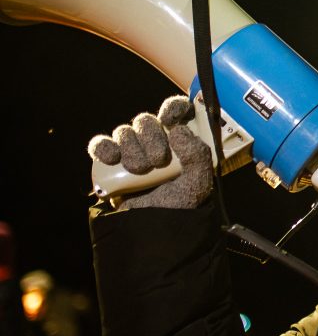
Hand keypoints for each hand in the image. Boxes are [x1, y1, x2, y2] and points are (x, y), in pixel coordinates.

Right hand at [87, 96, 213, 209]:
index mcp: (179, 139)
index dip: (172, 108)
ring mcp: (131, 151)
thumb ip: (198, 154)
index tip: (170, 119)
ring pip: (124, 132)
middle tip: (159, 160)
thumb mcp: (199, 179)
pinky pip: (100, 145)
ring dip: (131, 148)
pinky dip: (103, 148)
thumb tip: (178, 130)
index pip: (176, 110)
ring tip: (140, 170)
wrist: (154, 227)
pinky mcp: (109, 163)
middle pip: (146, 121)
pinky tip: (112, 159)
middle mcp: (154, 140)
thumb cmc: (180, 203)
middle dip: (152, 138)